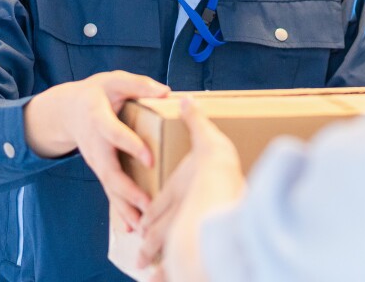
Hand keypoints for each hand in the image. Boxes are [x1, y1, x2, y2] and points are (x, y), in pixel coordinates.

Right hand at [23, 71, 169, 230]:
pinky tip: (131, 228)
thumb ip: (138, 84)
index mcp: (97, 118)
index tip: (149, 159)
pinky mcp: (100, 170)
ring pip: (109, 186)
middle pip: (109, 170)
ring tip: (142, 226)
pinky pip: (110, 191)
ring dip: (125, 207)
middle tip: (147, 204)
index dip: (130, 146)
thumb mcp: (113, 81)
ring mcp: (96, 160)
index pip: (114, 134)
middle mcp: (94, 144)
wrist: (68, 109)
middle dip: (128, 189)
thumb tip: (166, 91)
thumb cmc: (97, 92)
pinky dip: (120, 210)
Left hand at [149, 98, 246, 281]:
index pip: (158, 206)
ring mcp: (183, 232)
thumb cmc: (217, 167)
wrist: (224, 192)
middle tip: (141, 259)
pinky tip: (162, 281)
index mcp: (178, 191)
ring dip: (156, 262)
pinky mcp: (191, 247)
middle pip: (158, 232)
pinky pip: (176, 267)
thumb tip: (184, 100)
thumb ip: (195, 122)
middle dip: (149, 244)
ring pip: (164, 250)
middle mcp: (177, 214)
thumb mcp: (207, 138)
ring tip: (148, 274)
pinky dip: (169, 274)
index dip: (149, 214)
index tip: (142, 225)